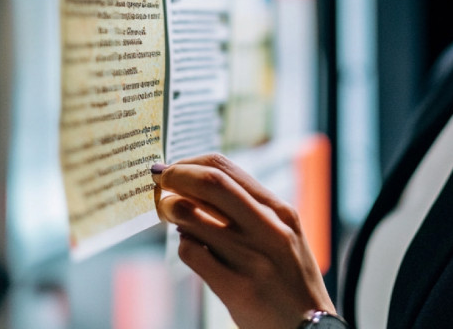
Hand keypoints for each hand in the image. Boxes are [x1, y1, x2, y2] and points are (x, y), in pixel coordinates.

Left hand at [152, 153, 334, 328]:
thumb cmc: (292, 280)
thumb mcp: (284, 235)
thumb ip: (250, 211)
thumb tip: (200, 188)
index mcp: (279, 211)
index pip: (226, 168)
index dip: (192, 163)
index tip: (174, 168)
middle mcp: (268, 228)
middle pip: (212, 182)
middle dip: (176, 176)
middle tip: (159, 181)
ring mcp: (252, 258)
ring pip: (194, 217)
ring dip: (172, 210)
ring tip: (169, 214)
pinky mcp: (237, 288)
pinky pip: (193, 254)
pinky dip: (183, 245)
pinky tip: (188, 246)